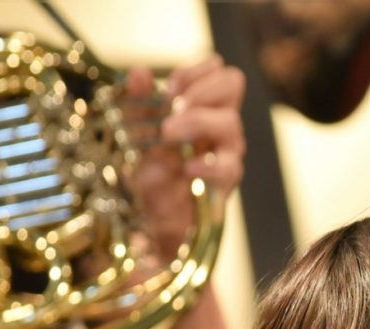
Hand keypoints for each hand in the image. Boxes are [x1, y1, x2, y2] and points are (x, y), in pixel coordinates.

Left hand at [126, 56, 246, 249]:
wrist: (153, 217)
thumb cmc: (149, 172)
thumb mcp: (136, 131)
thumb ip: (139, 100)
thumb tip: (139, 73)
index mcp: (204, 107)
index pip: (218, 71)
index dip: (196, 71)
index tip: (170, 87)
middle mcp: (220, 125)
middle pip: (233, 83)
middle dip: (201, 88)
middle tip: (174, 105)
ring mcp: (227, 152)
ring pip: (230, 122)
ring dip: (196, 121)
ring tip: (168, 132)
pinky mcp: (225, 183)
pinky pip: (228, 167)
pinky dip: (206, 165)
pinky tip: (186, 167)